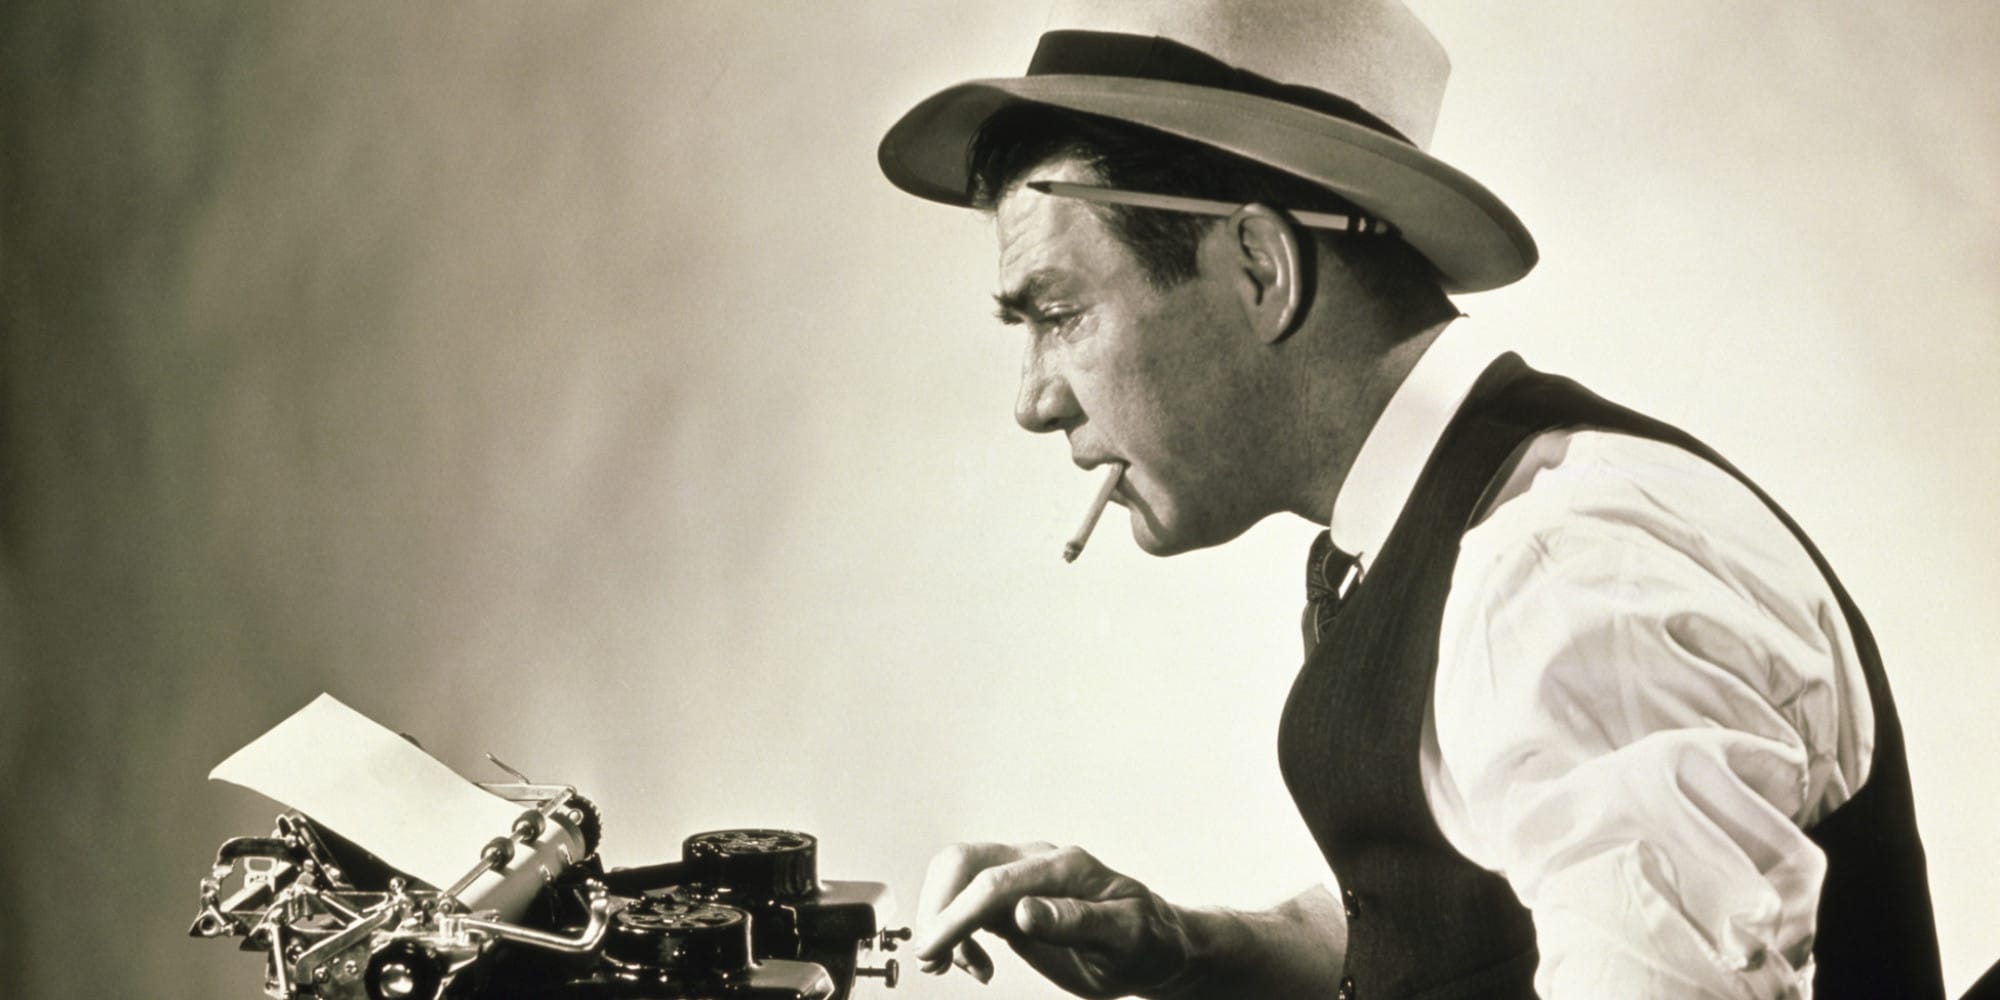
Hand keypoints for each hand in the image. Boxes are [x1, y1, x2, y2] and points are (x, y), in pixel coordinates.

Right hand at [911, 841, 1193, 998]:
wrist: (1155, 944)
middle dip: (937, 910)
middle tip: (933, 961)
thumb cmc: (1147, 942)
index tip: (932, 950)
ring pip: (957, 876)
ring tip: (948, 965)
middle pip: (963, 864)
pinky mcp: (1012, 896)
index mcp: (1065, 868)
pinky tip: (975, 963)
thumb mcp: (1125, 937)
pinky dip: (955, 929)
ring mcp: (1022, 875)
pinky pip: (966, 899)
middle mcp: (1038, 861)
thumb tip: (1024, 911)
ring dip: (940, 918)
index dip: (956, 915)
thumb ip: (1076, 921)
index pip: (994, 882)